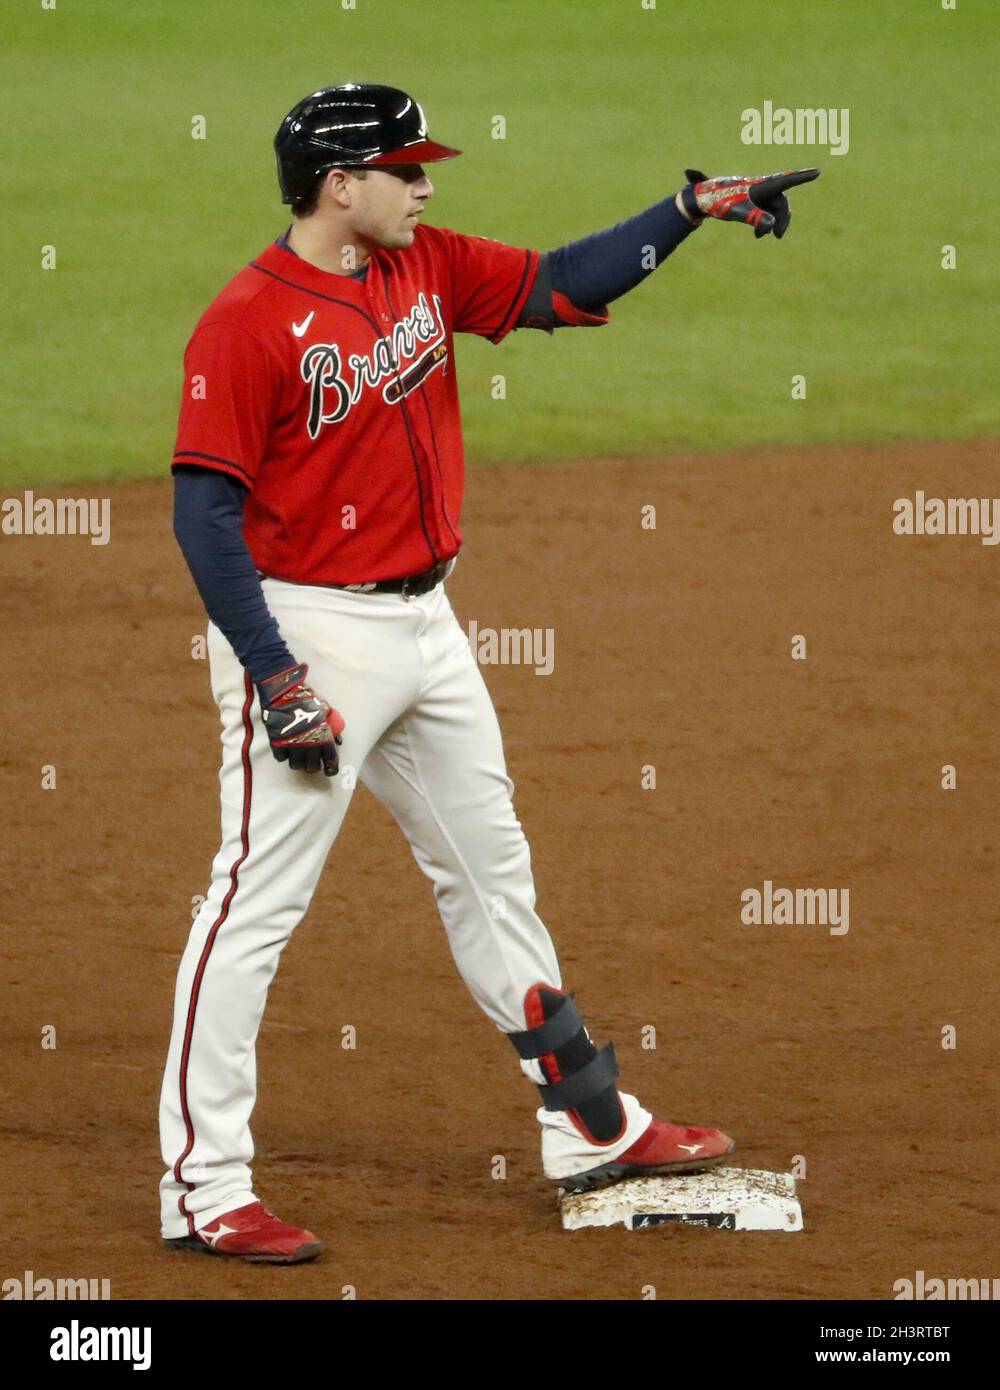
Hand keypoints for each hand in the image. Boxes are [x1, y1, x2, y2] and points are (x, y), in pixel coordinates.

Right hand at [258, 663, 344, 776]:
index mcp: (323, 736)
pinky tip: (285, 750)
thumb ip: (332, 727)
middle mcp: (309, 743)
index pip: (331, 760)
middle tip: (312, 764)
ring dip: (299, 764)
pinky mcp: (277, 743)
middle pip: (312, 767)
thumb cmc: (306, 698)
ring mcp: (292, 744)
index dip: (331, 769)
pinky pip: (281, 758)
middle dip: (313, 767)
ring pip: (296, 765)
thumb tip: (339, 741)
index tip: (329, 771)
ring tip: (299, 760)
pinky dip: (284, 756)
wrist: (284, 691)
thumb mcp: (324, 710)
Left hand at [677, 167, 819, 238]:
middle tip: (777, 237)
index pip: (786, 181)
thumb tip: (771, 228)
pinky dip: (764, 223)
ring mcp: (757, 194)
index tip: (817, 172)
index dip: (802, 178)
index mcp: (761, 186)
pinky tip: (757, 235)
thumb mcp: (738, 213)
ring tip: (758, 237)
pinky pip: (765, 211)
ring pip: (773, 208)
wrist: (703, 200)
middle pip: (781, 202)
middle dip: (782, 219)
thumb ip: (755, 218)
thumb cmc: (720, 203)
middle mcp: (762, 187)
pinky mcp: (752, 200)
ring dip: (771, 223)